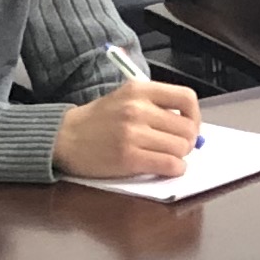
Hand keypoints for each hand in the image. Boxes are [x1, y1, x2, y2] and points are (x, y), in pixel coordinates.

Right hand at [56, 77, 202, 178]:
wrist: (64, 138)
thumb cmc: (97, 121)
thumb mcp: (125, 98)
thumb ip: (155, 106)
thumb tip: (191, 126)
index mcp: (139, 90)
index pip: (186, 97)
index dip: (195, 115)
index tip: (189, 126)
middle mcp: (137, 109)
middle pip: (187, 128)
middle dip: (187, 141)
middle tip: (177, 146)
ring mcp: (132, 134)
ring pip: (180, 148)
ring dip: (179, 156)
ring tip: (166, 156)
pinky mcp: (128, 158)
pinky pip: (169, 165)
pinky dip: (174, 169)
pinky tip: (166, 168)